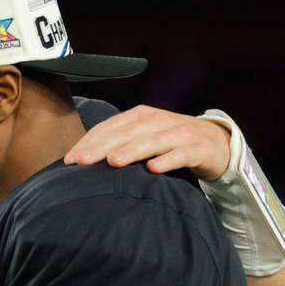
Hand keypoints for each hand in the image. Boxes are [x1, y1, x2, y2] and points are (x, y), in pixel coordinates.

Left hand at [64, 105, 230, 180]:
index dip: (89, 142)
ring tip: (113, 162)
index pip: (109, 127)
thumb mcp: (142, 139)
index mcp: (140, 116)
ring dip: (132, 151)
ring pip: (152, 141)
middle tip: (82, 161)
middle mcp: (158, 121)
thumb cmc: (169, 143)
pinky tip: (153, 169)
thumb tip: (81, 162)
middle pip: (126, 133)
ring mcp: (179, 132)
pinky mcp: (198, 148)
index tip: (70, 160)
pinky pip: (181, 154)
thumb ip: (118, 144)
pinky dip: (167, 160)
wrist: (215, 143)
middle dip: (102, 146)